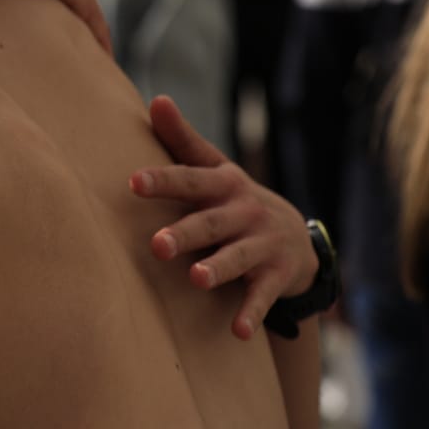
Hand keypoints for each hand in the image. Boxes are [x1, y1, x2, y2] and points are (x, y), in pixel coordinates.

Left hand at [130, 96, 318, 339]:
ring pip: (238, 257)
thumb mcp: (214, 167)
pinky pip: (263, 295)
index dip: (162, 180)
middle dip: (185, 233)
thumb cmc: (233, 199)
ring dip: (217, 268)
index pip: (189, 178)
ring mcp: (263, 244)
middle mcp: (244, 211)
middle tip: (156, 245)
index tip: (132, 182)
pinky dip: (251, 312)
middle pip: (210, 222)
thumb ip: (181, 139)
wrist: (296, 238)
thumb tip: (155, 99)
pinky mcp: (277, 275)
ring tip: (194, 279)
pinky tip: (237, 330)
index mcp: (223, 184)